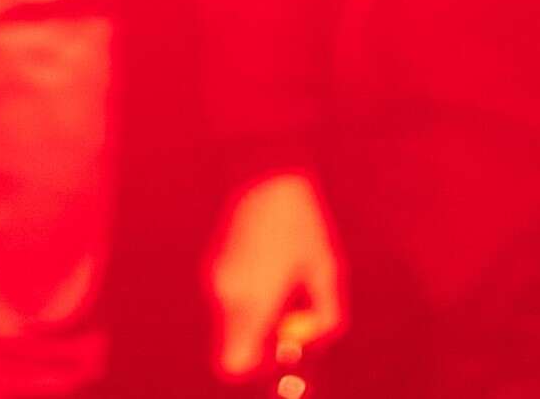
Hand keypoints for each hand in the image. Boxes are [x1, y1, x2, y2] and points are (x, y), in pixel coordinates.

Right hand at [206, 170, 346, 382]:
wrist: (266, 175)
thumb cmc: (302, 221)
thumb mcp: (325, 266)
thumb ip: (325, 306)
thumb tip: (320, 335)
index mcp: (257, 298)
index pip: (237, 360)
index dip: (254, 364)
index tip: (276, 351)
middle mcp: (231, 295)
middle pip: (234, 342)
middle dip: (259, 338)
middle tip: (288, 312)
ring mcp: (218, 280)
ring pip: (235, 317)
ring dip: (256, 309)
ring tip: (282, 268)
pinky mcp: (214, 266)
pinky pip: (232, 294)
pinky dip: (249, 289)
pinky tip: (267, 254)